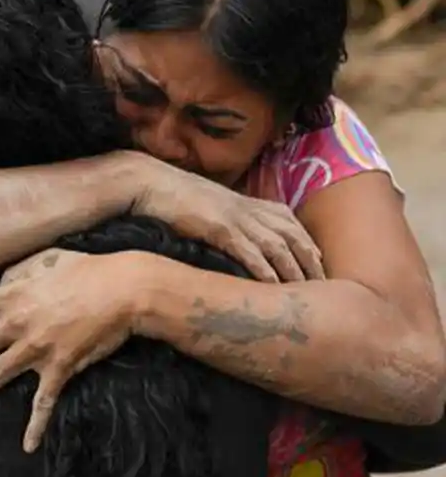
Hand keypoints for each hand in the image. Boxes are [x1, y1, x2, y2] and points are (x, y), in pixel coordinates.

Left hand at [0, 249, 137, 452]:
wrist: (122, 290)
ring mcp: (36, 349)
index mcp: (12, 296)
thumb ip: (18, 271)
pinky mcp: (59, 368)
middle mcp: (17, 324)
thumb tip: (1, 283)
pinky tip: (28, 445)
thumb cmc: (86, 270)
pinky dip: (35, 425)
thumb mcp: (45, 259)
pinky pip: (43, 402)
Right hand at [129, 158, 321, 282]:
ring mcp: (236, 217)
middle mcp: (249, 209)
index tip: (320, 267)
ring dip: (295, 270)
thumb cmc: (176, 197)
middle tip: (326, 288)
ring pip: (279, 246)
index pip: (292, 224)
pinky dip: (265, 269)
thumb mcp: (212, 206)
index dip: (309, 246)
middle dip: (311, 262)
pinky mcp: (219, 227)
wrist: (150, 183)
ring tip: (307, 293)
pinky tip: (274, 286)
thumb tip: (240, 241)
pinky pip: (249, 251)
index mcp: (249, 202)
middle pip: (293, 236)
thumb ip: (231, 220)